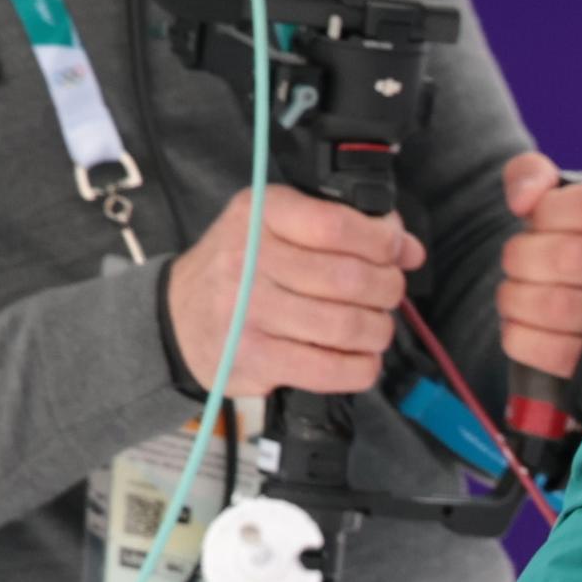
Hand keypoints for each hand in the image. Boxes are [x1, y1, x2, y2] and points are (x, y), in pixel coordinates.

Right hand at [169, 185, 424, 398]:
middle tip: (388, 294)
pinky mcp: (254, 358)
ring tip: (375, 328)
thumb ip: (340, 226)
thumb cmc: (238, 267)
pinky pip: (327, 368)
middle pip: (349, 278)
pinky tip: (362, 360)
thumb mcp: (274, 225)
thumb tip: (407, 246)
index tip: (398, 251)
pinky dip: (360, 367)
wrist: (174, 317)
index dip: (382, 241)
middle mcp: (249, 260)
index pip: (337, 225)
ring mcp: (248, 312)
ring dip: (377, 330)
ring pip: (345, 324)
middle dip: (387, 289)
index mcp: (259, 214)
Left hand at [497, 152, 581, 386]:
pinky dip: (521, 337)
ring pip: (557, 307)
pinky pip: (556, 354)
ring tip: (514, 293)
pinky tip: (517, 324)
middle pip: (567, 257)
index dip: (549, 212)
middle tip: (517, 261)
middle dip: (523, 257)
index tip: (537, 218)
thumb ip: (531, 175)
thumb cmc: (574, 242)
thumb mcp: (556, 198)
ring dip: (516, 298)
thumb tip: (522, 200)